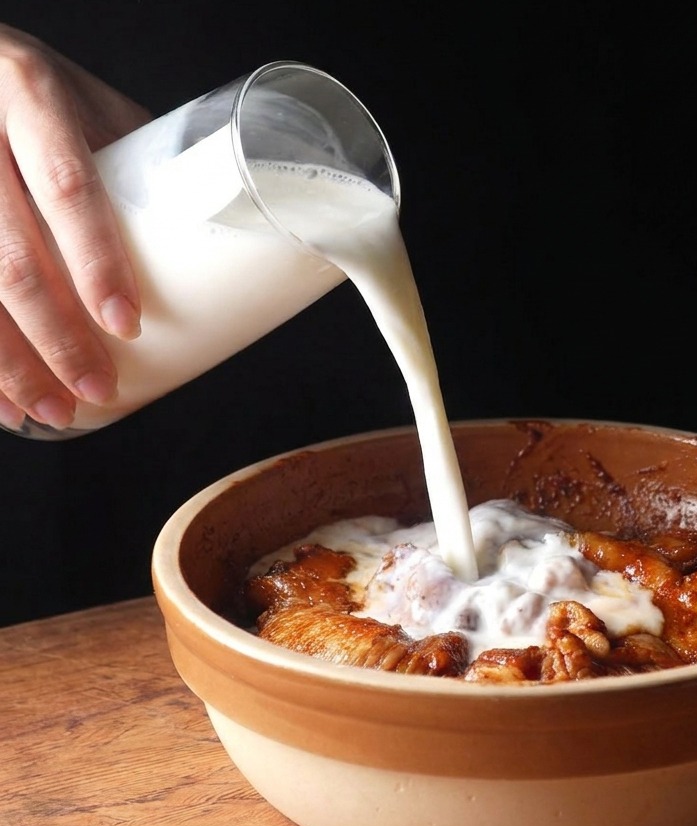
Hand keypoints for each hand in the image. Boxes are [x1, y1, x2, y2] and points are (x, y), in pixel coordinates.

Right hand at [0, 24, 150, 431]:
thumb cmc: (46, 91)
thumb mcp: (96, 105)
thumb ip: (141, 167)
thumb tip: (224, 245)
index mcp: (32, 92)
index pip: (66, 186)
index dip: (96, 260)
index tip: (127, 325)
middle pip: (12, 250)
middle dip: (55, 335)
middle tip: (97, 390)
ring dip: (8, 363)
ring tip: (53, 413)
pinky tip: (3, 403)